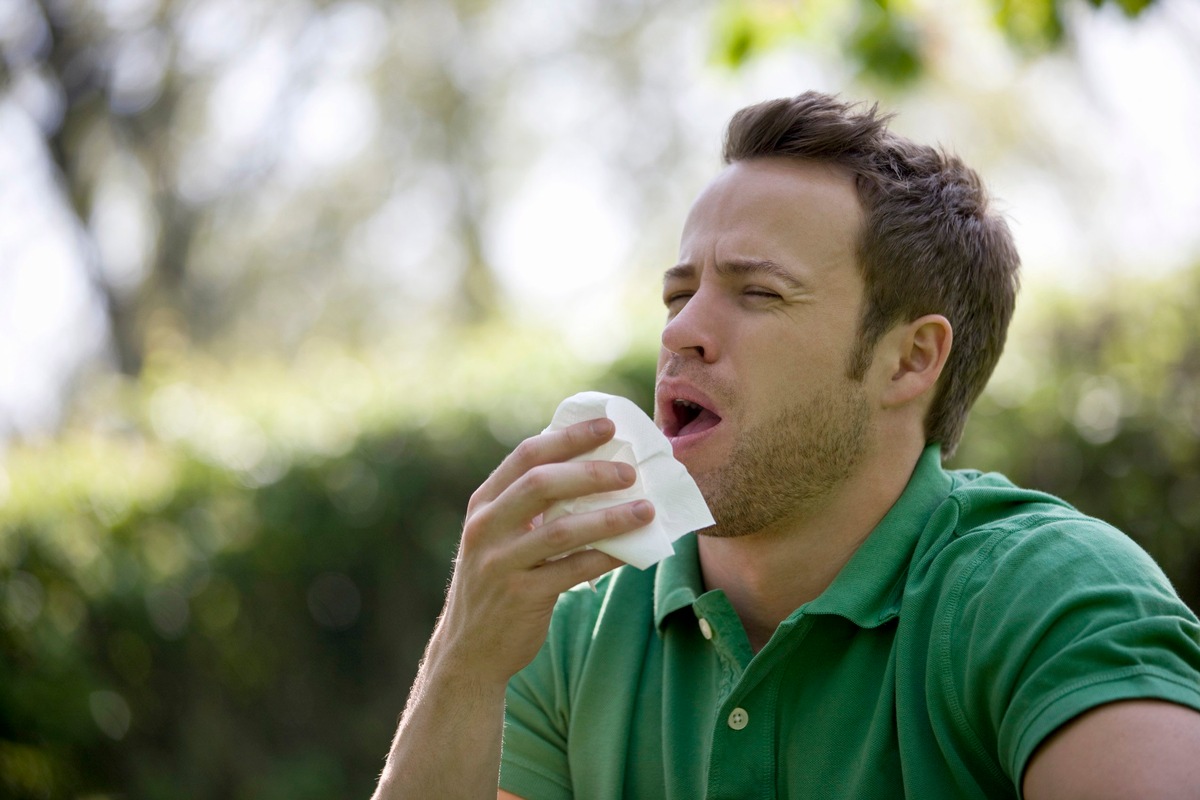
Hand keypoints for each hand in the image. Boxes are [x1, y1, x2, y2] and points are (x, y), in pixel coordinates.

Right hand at [429, 417, 654, 686]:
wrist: (469, 649)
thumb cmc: (498, 581)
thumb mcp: (499, 536)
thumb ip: (530, 505)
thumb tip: (594, 467)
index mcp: (484, 503)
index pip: (527, 455)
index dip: (569, 437)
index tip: (607, 426)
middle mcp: (486, 528)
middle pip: (542, 484)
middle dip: (591, 472)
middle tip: (630, 471)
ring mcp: (500, 563)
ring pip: (561, 529)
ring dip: (610, 517)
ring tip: (646, 509)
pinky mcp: (521, 596)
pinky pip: (572, 570)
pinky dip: (606, 556)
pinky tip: (634, 550)